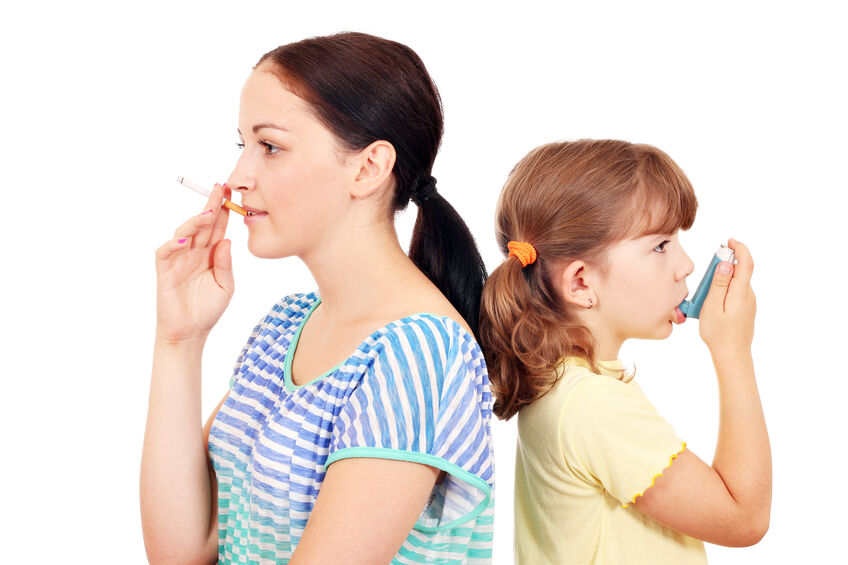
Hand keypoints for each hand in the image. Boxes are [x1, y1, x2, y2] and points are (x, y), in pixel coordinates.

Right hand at [154, 184, 234, 342]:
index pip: (218, 227)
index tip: (233, 195)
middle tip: (221, 189)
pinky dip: (173, 243)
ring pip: (185, 233)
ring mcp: (179, 259)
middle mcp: (195, 252)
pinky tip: (185, 240)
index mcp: (211, 254)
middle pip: (203, 224)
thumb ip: (226, 264)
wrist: (190, 332)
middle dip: (211, 206)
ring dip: (196, 222)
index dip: (224, 211)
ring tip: (208, 213)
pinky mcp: (164, 269)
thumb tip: (227, 241)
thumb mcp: (226, 287)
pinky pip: (166, 252)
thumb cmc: (208, 309)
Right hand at [699, 239, 755, 353]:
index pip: (746, 263)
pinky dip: (723, 291)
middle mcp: (748, 295)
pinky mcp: (745, 309)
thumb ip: (719, 284)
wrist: (732, 356)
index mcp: (741, 293)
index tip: (729, 241)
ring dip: (721, 281)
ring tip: (705, 297)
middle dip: (724, 265)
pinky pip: (734, 292)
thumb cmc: (719, 334)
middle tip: (707, 274)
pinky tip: (711, 304)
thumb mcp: (712, 307)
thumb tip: (725, 264)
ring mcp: (748, 303)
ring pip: (735, 282)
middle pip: (740, 271)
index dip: (740, 248)